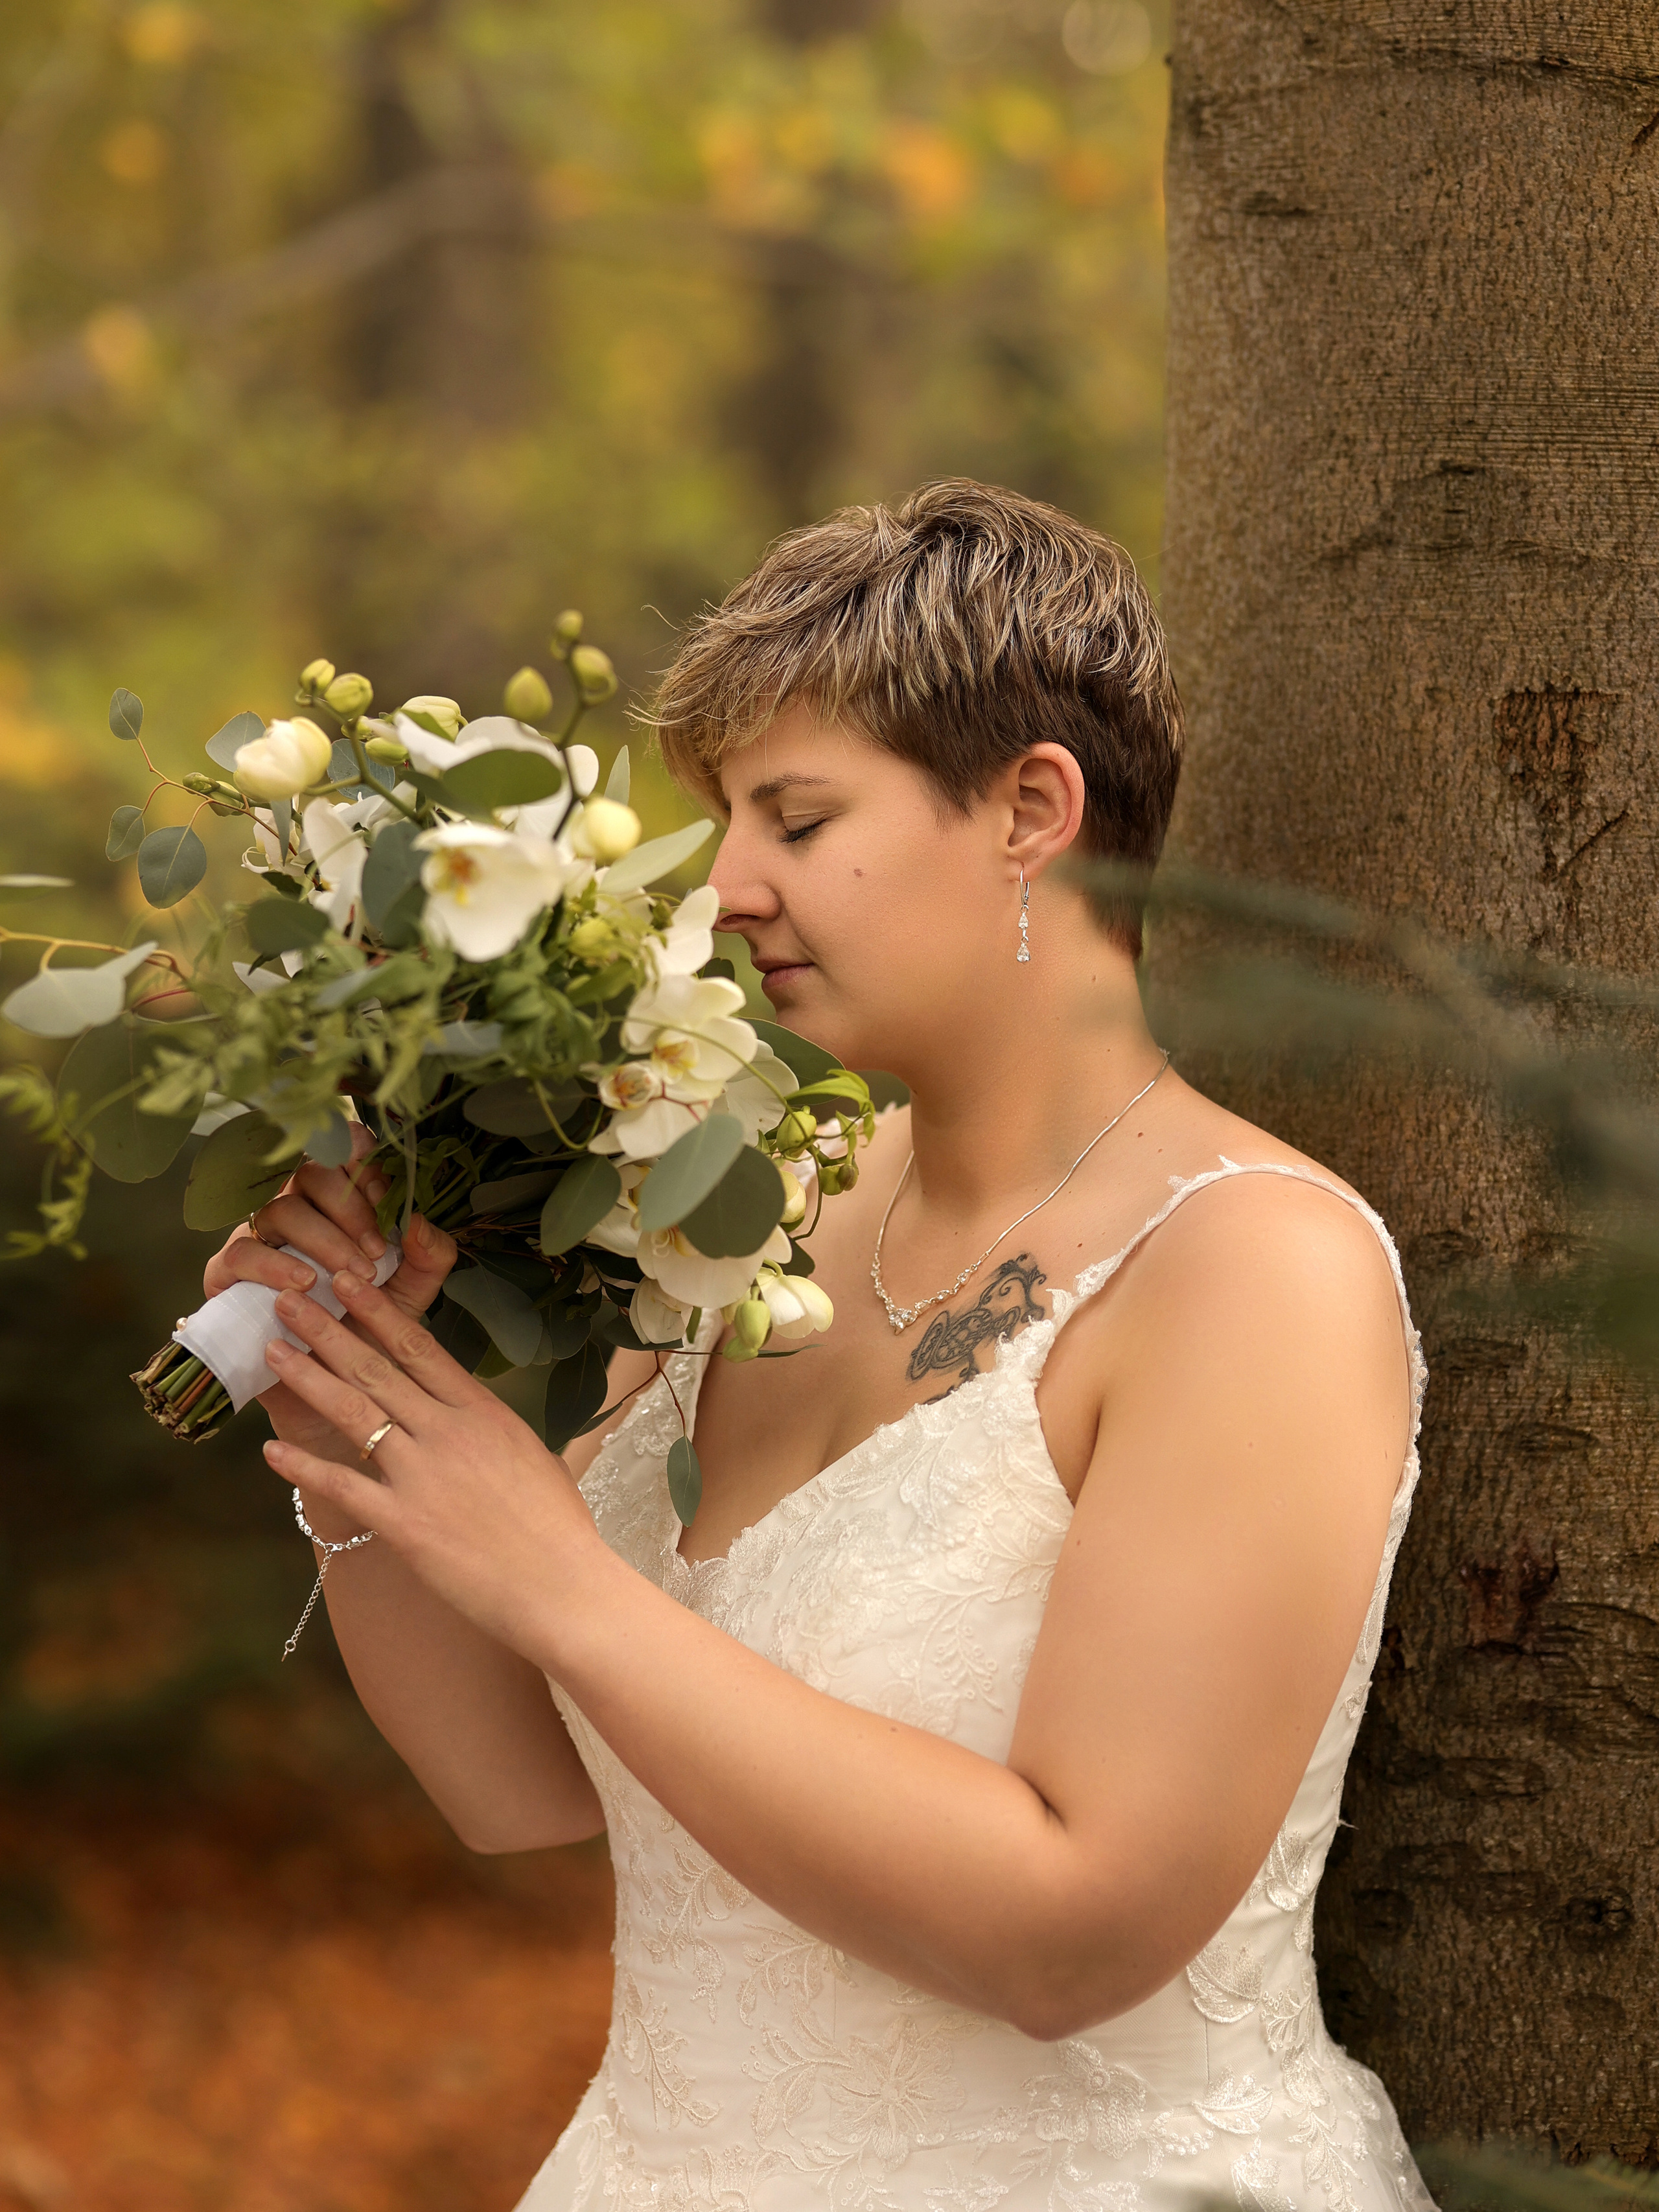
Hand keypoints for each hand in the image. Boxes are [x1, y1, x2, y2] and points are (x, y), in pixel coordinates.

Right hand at [202, 1125, 456, 1493]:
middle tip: (376, 1250)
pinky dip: (275, 1264)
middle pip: (310, 1174)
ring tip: (350, 1276)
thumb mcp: (412, 1294)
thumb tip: (420, 1220)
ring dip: (321, 1239)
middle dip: (349, 1206)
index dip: (363, 1162)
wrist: (339, 1398)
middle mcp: (296, 1214)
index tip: (390, 1191)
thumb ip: (428, 1255)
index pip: (343, 1156)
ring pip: (279, 1210)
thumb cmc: (372, 1335)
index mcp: (340, 1205)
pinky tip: (305, 1285)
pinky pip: (241, 1254)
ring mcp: (258, 1240)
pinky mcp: (227, 1277)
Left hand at [257, 1271, 603, 1657]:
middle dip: (328, 1329)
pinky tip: (271, 1451)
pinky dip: (303, 1468)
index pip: (420, 1347)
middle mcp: (450, 1432)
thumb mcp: (531, 1456)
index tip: (347, 1281)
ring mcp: (424, 1476)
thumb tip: (469, 1415)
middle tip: (289, 1299)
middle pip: (377, 1368)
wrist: (564, 1587)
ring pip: (354, 1413)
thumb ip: (491, 1430)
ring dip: (308, 1378)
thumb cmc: (558, 1528)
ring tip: (273, 1350)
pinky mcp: (405, 1523)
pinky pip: (343, 1487)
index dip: (377, 1311)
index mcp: (484, 1412)